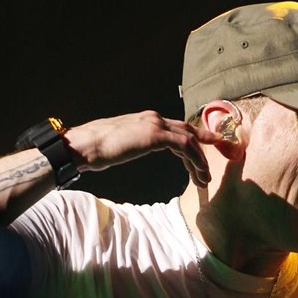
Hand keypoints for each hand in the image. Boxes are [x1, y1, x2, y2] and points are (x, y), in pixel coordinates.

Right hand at [64, 111, 223, 186]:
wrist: (84, 145)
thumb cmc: (95, 148)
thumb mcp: (119, 144)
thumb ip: (130, 143)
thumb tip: (128, 149)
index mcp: (145, 119)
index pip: (176, 127)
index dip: (193, 137)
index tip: (205, 148)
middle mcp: (154, 118)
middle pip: (187, 130)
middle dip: (204, 145)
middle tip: (213, 163)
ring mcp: (155, 124)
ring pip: (189, 139)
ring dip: (200, 160)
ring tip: (205, 179)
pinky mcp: (155, 135)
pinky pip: (185, 146)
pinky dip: (195, 159)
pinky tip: (199, 172)